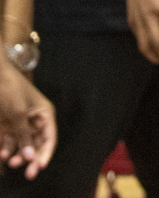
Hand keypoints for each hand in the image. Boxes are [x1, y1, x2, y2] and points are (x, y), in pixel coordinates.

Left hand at [0, 60, 54, 179]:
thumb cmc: (9, 89)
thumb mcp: (18, 113)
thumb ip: (24, 135)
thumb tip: (31, 156)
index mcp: (44, 114)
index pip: (50, 137)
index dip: (46, 153)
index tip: (39, 167)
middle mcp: (33, 120)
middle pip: (36, 144)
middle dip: (31, 158)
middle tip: (27, 173)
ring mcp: (19, 124)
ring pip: (22, 146)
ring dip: (16, 155)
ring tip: (9, 160)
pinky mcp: (6, 126)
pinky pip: (8, 143)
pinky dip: (5, 149)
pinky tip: (2, 154)